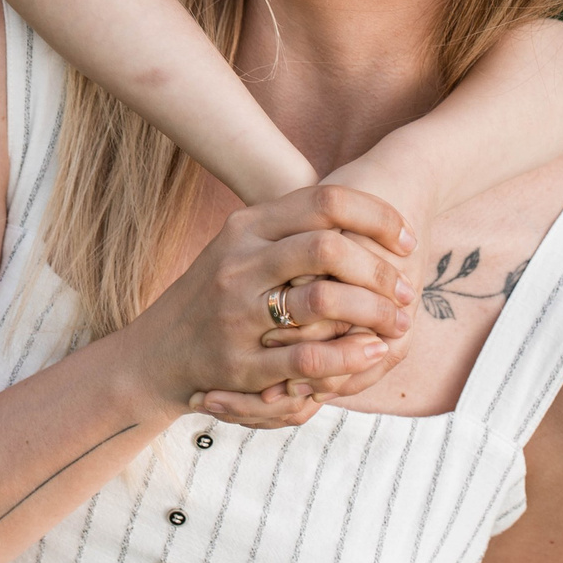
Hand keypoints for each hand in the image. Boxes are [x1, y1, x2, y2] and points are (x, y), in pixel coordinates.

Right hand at [113, 185, 413, 427]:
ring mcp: (237, 311)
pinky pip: (307, 359)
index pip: (325, 200)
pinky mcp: (239, 362)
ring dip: (373, 312)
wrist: (157, 351)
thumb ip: (290, 225)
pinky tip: (373, 354)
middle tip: (405, 290)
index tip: (406, 240)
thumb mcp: (243, 245)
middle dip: (380, 269)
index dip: (377, 216)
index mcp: (247, 226)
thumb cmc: (217, 292)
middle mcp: (240, 262)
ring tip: (396, 322)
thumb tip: (355, 201)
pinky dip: (350, 356)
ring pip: (322, 300)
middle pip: (328, 245)